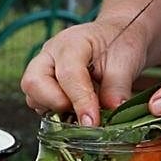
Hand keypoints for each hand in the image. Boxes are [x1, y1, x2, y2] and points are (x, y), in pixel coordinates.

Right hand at [20, 19, 148, 125]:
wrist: (118, 39)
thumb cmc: (120, 43)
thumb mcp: (127, 61)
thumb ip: (117, 87)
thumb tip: (112, 110)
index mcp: (71, 43)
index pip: (68, 75)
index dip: (80, 101)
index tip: (92, 122)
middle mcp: (49, 56)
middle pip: (33, 84)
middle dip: (56, 104)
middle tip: (82, 110)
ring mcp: (42, 72)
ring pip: (33, 98)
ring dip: (55, 111)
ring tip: (82, 109)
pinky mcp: (43, 87)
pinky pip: (40, 106)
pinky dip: (56, 114)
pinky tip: (76, 110)